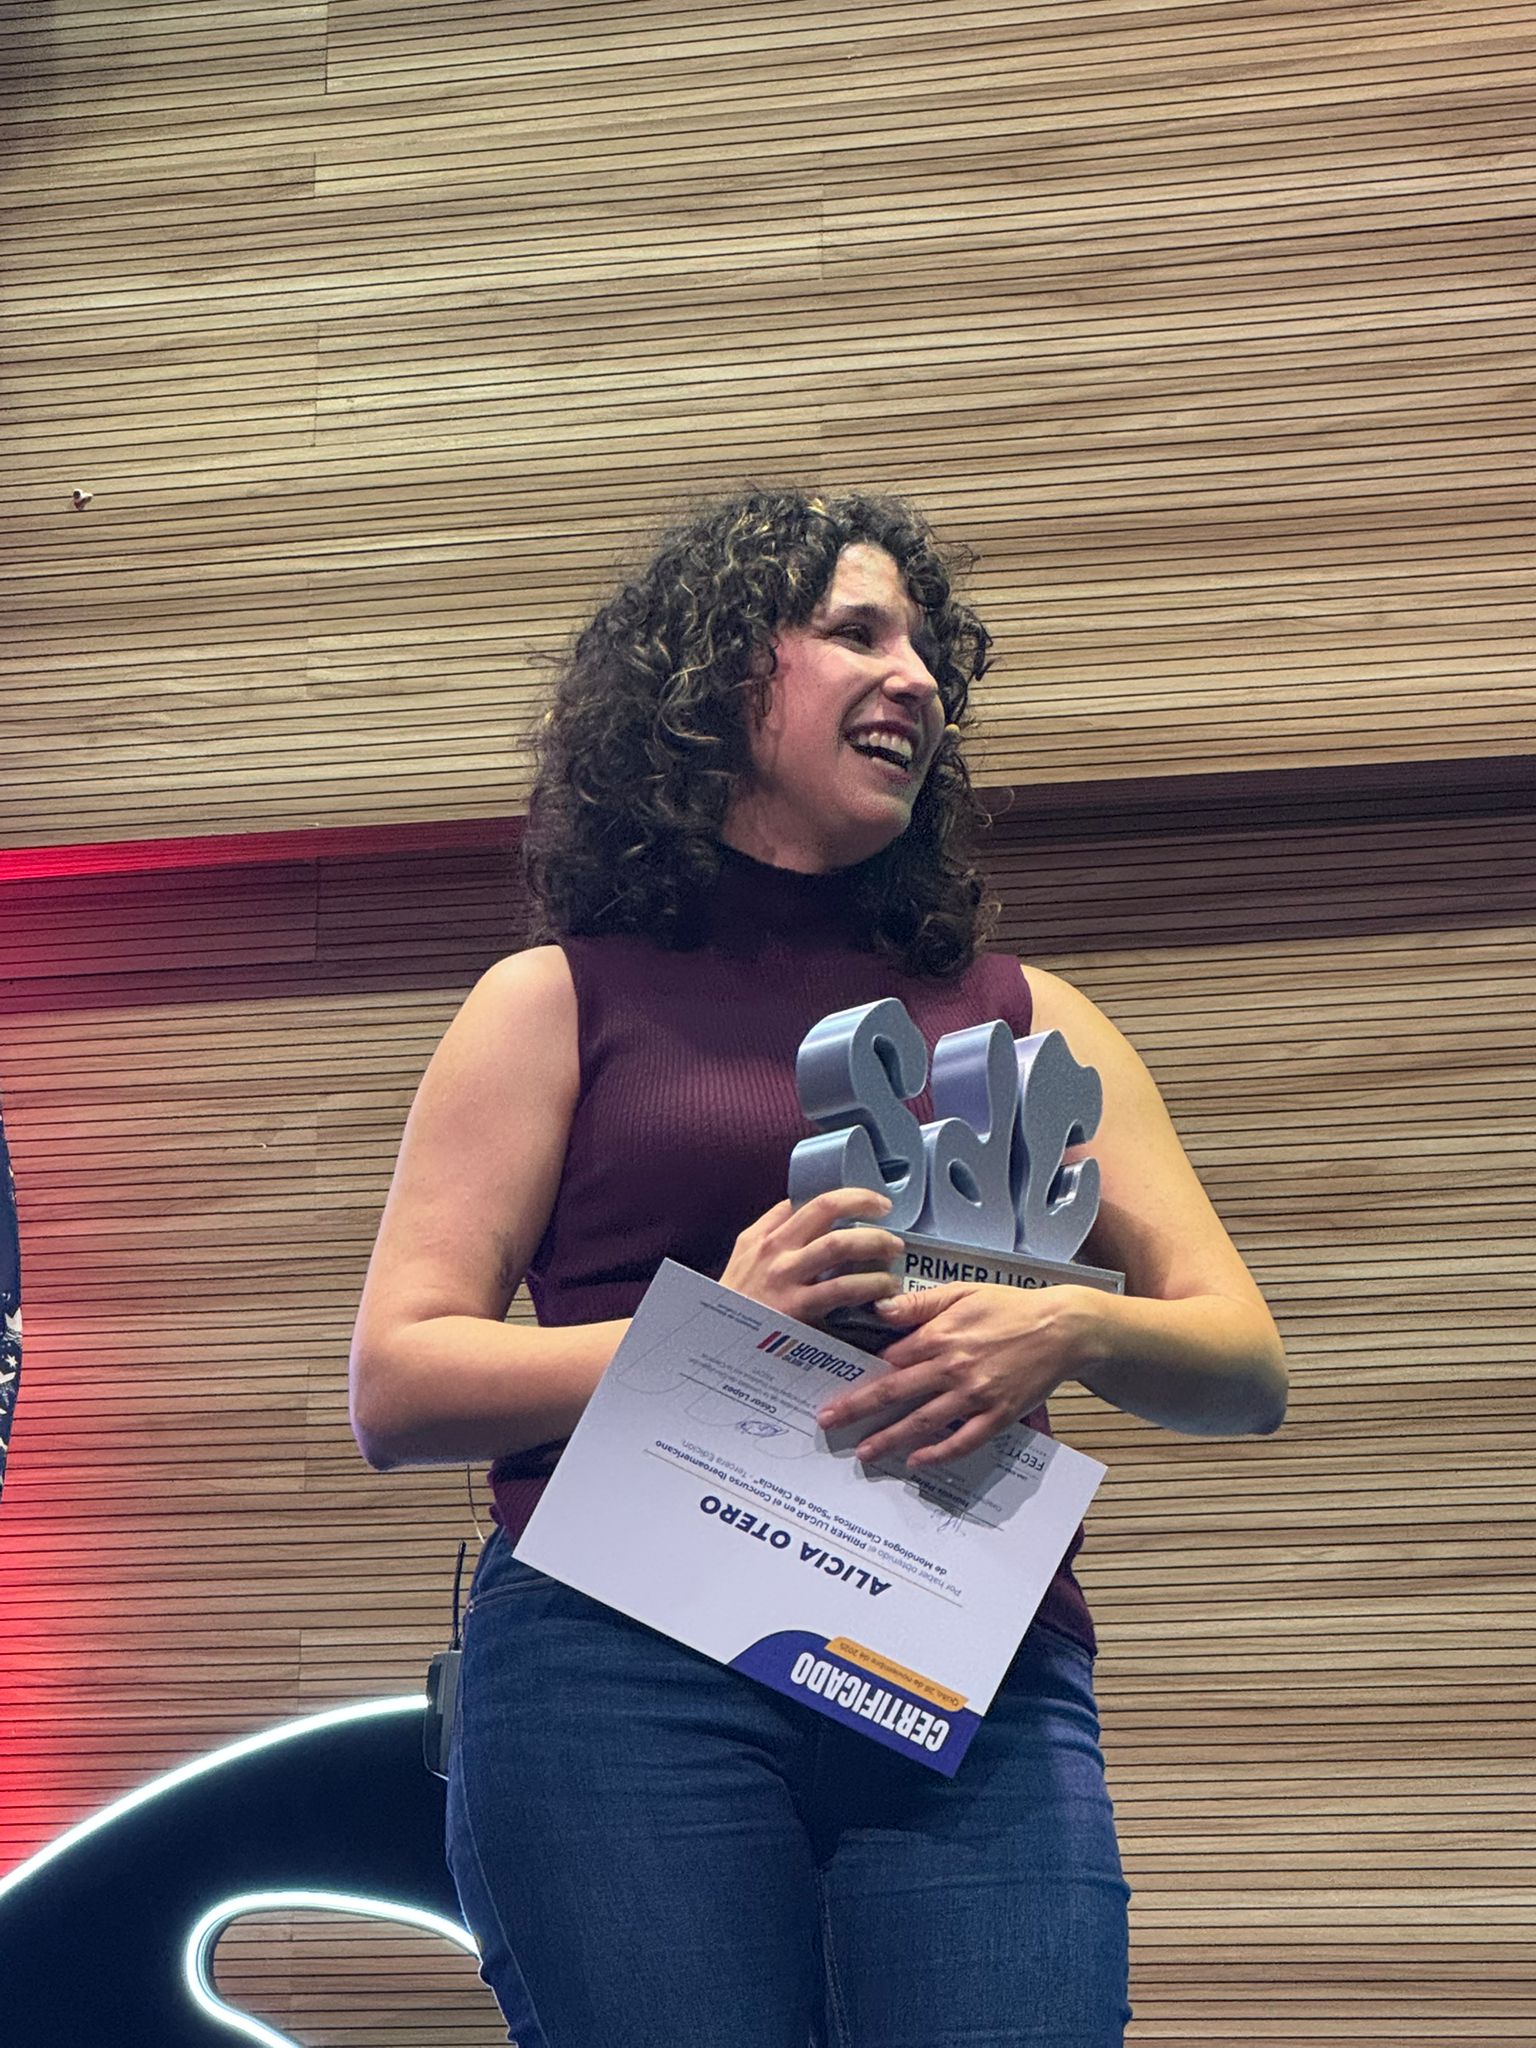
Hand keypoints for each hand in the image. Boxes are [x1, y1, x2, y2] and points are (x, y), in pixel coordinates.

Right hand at [720, 1189, 903, 1327]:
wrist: (713, 1346)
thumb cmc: (737, 1306)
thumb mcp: (744, 1261)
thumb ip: (770, 1233)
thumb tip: (798, 1207)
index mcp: (763, 1237)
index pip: (808, 1201)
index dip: (848, 1196)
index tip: (873, 1201)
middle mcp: (774, 1250)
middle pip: (826, 1210)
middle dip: (863, 1205)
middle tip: (886, 1215)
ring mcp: (785, 1278)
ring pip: (838, 1246)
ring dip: (874, 1244)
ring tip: (893, 1255)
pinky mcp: (797, 1309)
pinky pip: (842, 1289)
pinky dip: (870, 1285)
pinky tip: (883, 1291)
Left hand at [815, 1282, 1105, 1469]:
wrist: (1063, 1329)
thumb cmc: (1011, 1307)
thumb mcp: (962, 1292)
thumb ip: (919, 1303)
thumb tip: (880, 1309)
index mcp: (940, 1335)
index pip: (889, 1358)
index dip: (862, 1372)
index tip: (838, 1384)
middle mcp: (952, 1367)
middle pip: (894, 1392)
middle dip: (857, 1408)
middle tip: (828, 1421)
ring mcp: (975, 1395)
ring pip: (922, 1422)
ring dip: (888, 1438)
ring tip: (863, 1451)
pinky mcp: (998, 1415)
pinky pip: (962, 1441)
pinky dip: (938, 1454)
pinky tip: (916, 1461)